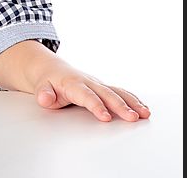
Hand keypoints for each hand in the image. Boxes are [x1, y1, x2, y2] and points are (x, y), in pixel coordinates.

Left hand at [33, 59, 150, 121]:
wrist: (50, 68)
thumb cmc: (47, 81)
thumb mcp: (41, 87)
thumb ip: (44, 93)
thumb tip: (45, 98)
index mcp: (73, 84)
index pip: (86, 96)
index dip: (96, 106)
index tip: (106, 117)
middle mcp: (88, 82)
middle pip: (107, 94)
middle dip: (120, 106)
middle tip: (133, 118)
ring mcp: (97, 84)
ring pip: (117, 92)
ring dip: (132, 102)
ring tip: (145, 114)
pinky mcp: (103, 87)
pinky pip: (120, 92)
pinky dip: (133, 99)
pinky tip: (143, 109)